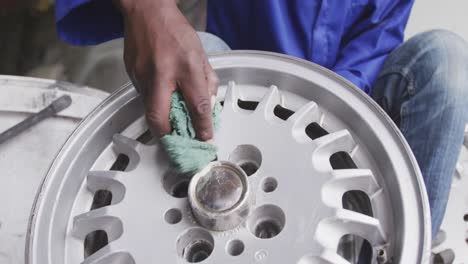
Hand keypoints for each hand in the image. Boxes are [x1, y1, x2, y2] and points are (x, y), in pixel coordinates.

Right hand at [118, 0, 218, 140]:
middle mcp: (162, 74)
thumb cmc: (175, 31)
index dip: (203, 126)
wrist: (145, 12)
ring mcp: (142, 77)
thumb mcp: (200, 54)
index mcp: (185, 66)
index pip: (197, 103)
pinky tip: (162, 107)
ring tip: (172, 130)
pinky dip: (154, 107)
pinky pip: (144, 99)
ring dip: (161, 124)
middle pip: (160, 117)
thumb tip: (209, 105)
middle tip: (177, 145)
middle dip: (168, 137)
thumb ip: (207, 80)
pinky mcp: (132, 77)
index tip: (205, 138)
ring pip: (149, 110)